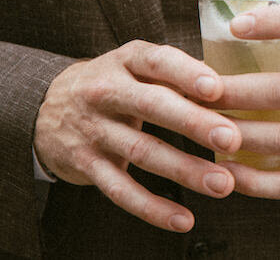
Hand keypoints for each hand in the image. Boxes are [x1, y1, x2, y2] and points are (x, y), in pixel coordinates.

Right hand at [33, 40, 241, 232]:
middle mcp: (106, 92)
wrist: (46, 106)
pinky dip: (152, 207)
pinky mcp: (86, 165)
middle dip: (194, 123)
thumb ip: (179, 73)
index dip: (187, 74)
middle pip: (151, 106)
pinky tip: (183, 220)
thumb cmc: (116, 82)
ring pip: (141, 151)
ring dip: (184, 170)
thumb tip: (231, 87)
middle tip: (231, 139)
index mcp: (126, 60)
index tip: (216, 88)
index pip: (157, 61)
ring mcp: (93, 129)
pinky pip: (120, 189)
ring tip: (222, 184)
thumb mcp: (138, 65)